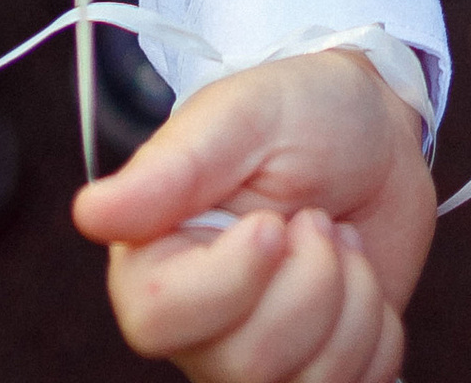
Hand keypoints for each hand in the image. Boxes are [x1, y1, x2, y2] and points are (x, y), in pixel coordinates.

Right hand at [75, 50, 435, 382]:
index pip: (158, 321)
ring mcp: (257, 359)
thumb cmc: (302, 113)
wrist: (377, 133)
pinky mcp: (315, 371)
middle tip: (314, 218)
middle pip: (246, 364)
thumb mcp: (243, 116)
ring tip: (337, 239)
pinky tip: (360, 278)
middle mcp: (199, 326)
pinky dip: (379, 327)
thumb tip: (92, 212)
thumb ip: (174, 166)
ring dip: (352, 297)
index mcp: (157, 259)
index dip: (232, 280)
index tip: (273, 223)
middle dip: (313, 279)